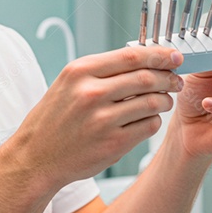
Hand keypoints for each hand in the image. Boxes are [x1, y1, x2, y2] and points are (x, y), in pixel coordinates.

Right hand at [12, 46, 183, 187]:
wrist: (35, 157)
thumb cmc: (55, 119)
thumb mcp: (69, 84)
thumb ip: (102, 70)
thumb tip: (144, 58)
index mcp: (80, 72)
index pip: (131, 56)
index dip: (159, 54)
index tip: (174, 56)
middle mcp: (91, 93)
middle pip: (146, 78)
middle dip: (168, 78)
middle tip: (175, 80)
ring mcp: (103, 120)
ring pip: (153, 102)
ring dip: (165, 100)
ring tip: (164, 101)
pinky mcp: (113, 143)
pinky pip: (148, 126)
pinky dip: (154, 121)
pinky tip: (147, 119)